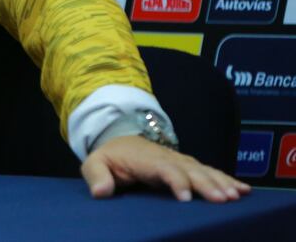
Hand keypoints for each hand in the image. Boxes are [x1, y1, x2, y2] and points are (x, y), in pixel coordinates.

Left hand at [81, 135, 251, 201]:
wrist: (120, 140)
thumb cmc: (110, 157)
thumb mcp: (95, 163)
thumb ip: (97, 176)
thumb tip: (101, 191)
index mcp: (146, 158)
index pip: (163, 168)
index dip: (175, 181)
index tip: (185, 197)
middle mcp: (168, 157)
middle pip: (190, 170)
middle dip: (207, 184)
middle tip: (222, 199)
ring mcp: (181, 161)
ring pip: (204, 170)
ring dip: (221, 182)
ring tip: (237, 195)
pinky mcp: (189, 166)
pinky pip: (210, 172)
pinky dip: (227, 179)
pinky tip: (244, 190)